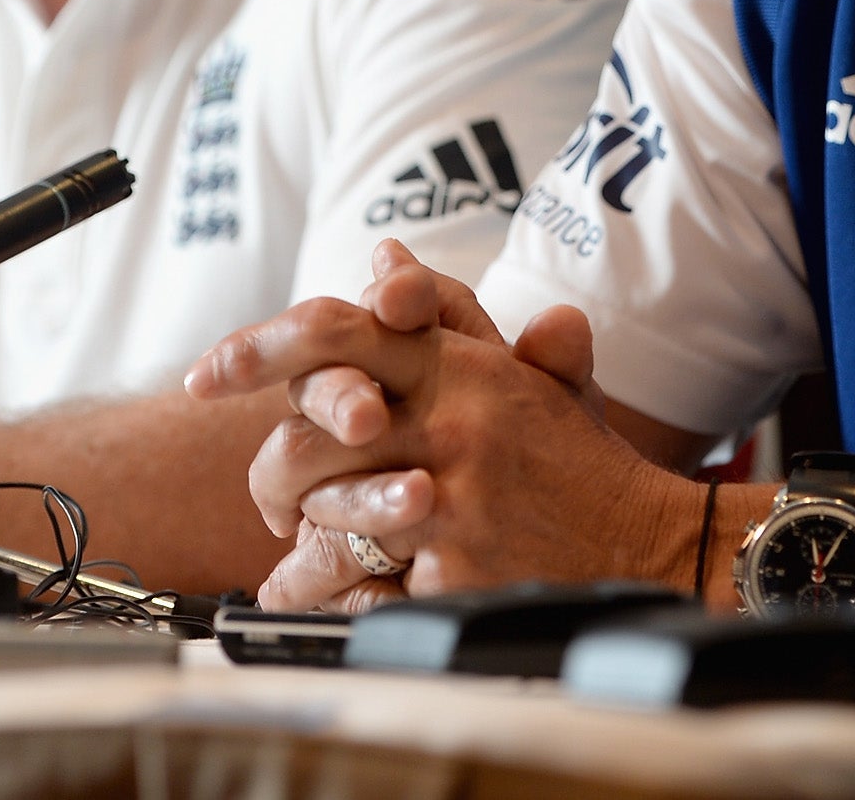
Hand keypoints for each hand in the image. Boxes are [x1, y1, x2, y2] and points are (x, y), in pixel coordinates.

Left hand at [187, 241, 700, 611]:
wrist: (650, 544)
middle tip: (273, 500)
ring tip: (296, 560)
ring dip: (302, 543)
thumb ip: (448, 314)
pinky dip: (330, 597)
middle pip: (305, 437)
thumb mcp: (524, 374)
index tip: (205, 373)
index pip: (336, 332)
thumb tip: (382, 255)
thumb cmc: (576, 460)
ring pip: (322, 514)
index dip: (257, 348)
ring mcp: (452, 502)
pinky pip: (356, 585)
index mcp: (460, 366)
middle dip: (273, 476)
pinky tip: (325, 600)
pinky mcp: (453, 575)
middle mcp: (453, 424)